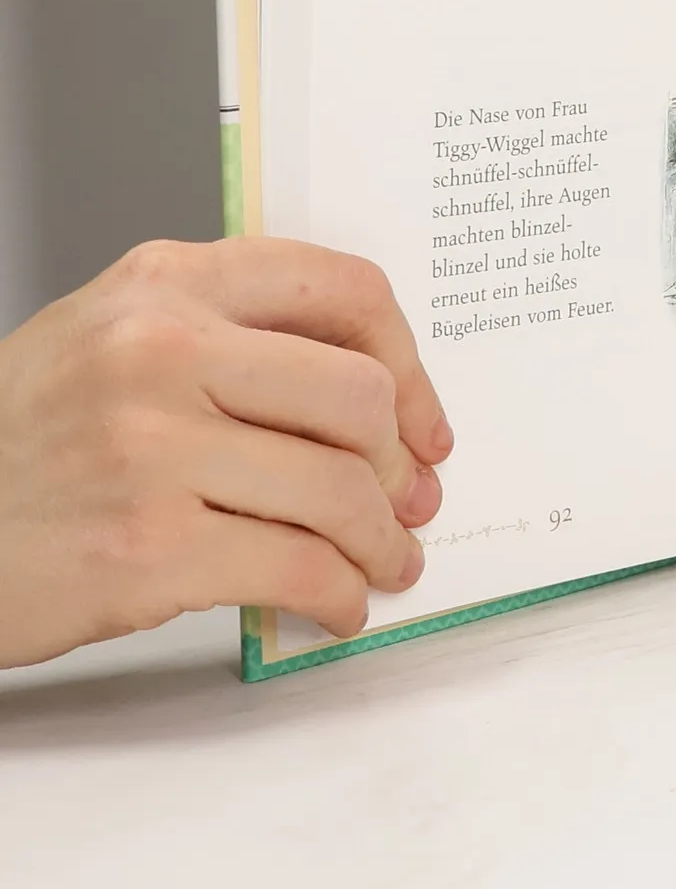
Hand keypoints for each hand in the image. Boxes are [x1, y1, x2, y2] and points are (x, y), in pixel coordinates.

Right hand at [0, 238, 453, 669]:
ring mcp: (151, 449)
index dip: (408, 361)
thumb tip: (372, 398)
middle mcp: (161, 350)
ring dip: (383, 541)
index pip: (343, 290)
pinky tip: (337, 604)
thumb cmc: (20, 439)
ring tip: (386, 561)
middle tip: (412, 500)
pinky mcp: (145, 550)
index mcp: (167, 283)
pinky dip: (338, 595)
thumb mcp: (111, 338)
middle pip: (359, 396)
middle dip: (402, 464)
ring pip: (339, 489)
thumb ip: (231, 336)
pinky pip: (296, 569)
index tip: (422, 419)